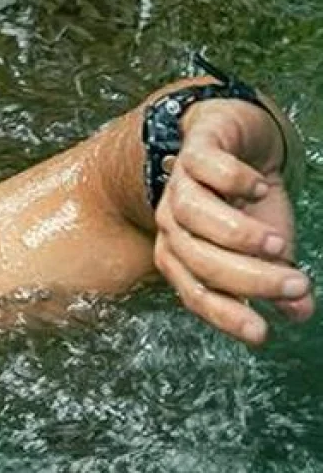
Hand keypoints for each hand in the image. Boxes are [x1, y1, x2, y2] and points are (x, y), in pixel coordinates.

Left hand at [152, 98, 314, 344]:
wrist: (235, 137)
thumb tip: (301, 312)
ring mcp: (179, 184)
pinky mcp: (196, 148)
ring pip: (191, 213)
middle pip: (195, 257)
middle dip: (247, 278)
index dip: (225, 315)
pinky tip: (260, 188)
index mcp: (181, 253)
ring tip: (278, 244)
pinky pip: (204, 165)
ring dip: (237, 234)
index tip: (262, 334)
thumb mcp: (266, 244)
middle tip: (296, 286)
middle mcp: (172, 222)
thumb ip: (277, 276)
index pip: (194, 292)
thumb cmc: (245, 201)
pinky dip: (233, 180)